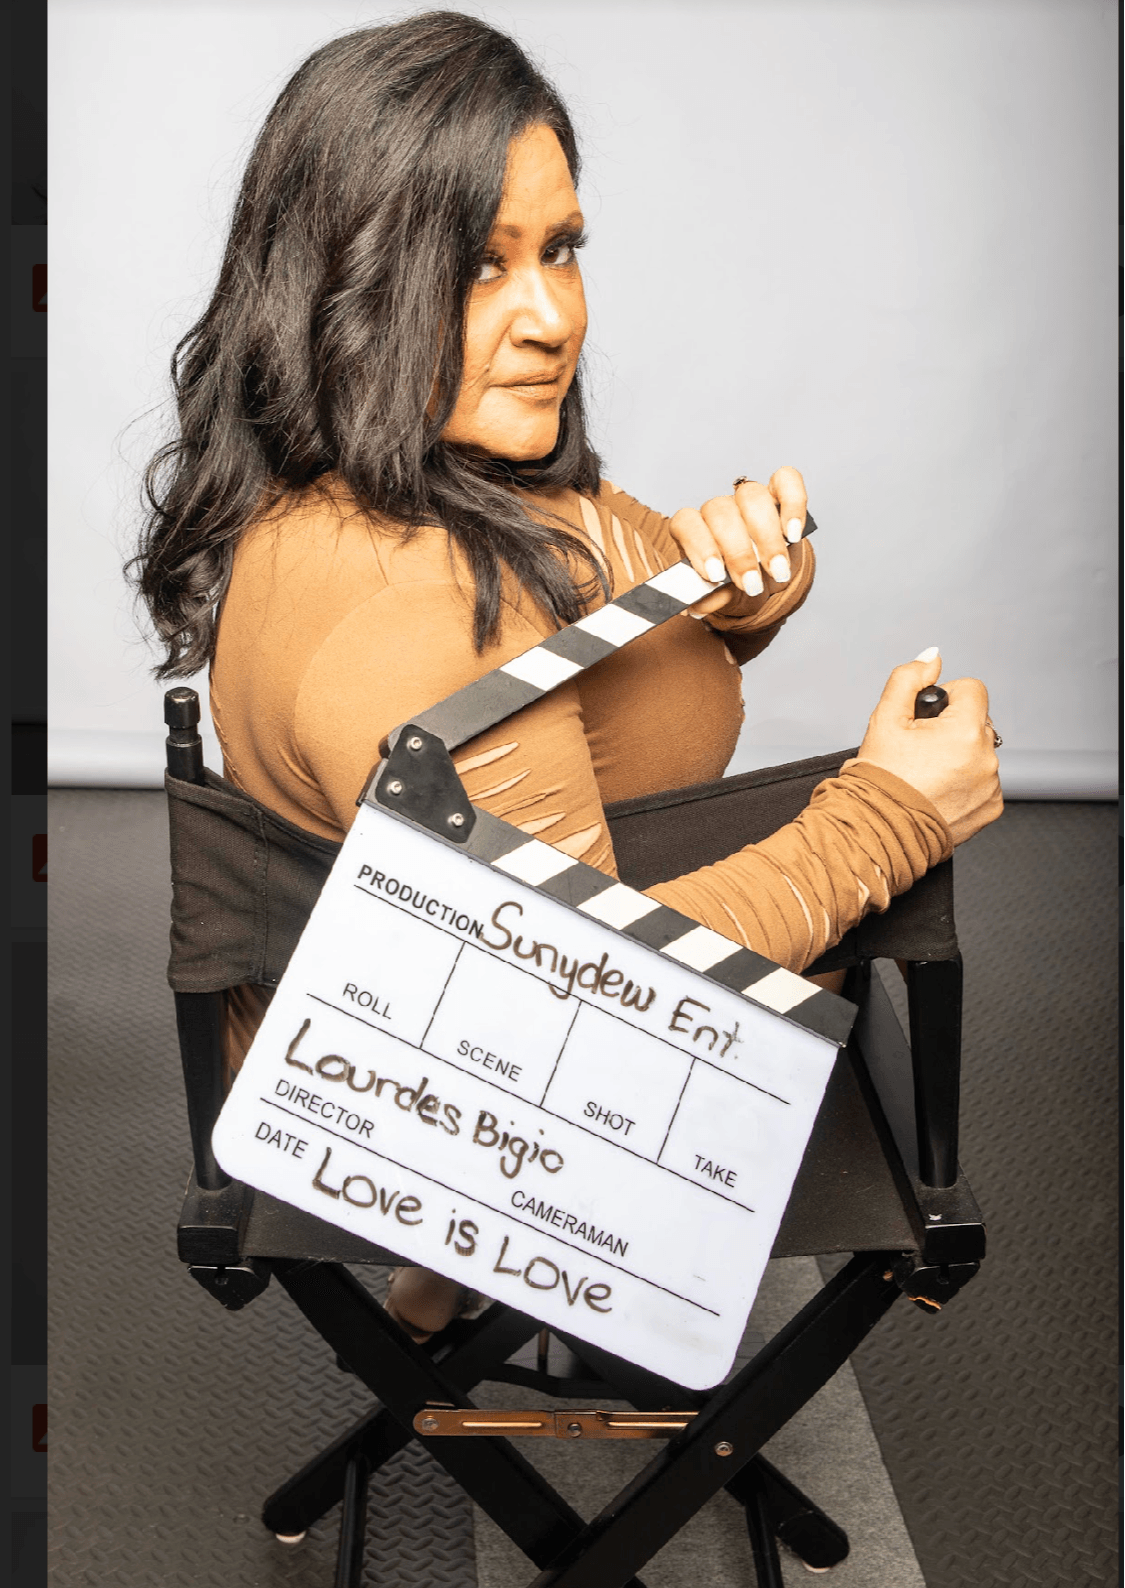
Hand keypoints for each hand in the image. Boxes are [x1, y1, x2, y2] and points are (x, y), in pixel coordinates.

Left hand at [669, 467, 807, 616]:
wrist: (762, 581)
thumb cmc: (734, 586)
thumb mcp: (719, 598)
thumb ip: (709, 599)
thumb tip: (699, 606)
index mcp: (693, 529)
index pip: (687, 522)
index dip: (700, 546)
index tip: (715, 575)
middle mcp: (718, 508)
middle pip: (721, 513)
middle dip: (739, 553)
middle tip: (751, 584)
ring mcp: (748, 498)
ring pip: (752, 497)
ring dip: (767, 538)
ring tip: (777, 571)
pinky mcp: (779, 493)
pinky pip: (786, 480)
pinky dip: (792, 505)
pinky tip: (793, 533)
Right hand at [847, 651, 1002, 846]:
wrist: (879, 831)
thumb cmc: (880, 780)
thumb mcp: (885, 719)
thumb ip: (909, 679)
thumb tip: (931, 657)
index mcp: (965, 732)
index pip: (972, 689)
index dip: (946, 698)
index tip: (927, 719)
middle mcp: (986, 759)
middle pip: (977, 722)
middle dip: (953, 729)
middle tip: (921, 750)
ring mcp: (991, 786)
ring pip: (980, 752)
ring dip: (960, 757)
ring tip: (927, 774)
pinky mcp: (990, 808)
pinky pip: (984, 783)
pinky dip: (965, 784)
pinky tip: (938, 791)